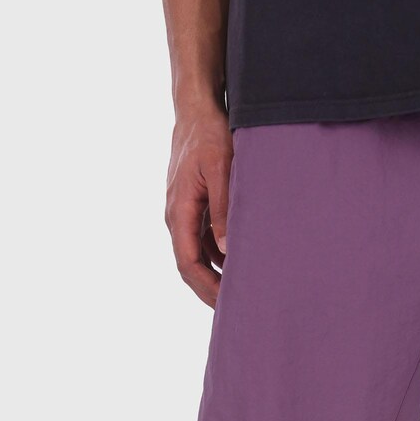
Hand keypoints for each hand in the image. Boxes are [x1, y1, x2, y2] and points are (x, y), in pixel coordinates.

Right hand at [165, 108, 232, 306]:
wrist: (197, 109)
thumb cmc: (209, 135)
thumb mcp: (221, 170)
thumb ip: (222, 210)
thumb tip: (225, 250)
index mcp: (179, 211)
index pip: (188, 263)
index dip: (206, 288)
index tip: (227, 304)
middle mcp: (177, 217)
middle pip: (190, 267)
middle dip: (210, 291)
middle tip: (237, 311)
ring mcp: (185, 214)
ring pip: (197, 258)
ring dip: (215, 277)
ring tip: (241, 294)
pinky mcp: (195, 209)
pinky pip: (204, 243)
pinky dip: (219, 260)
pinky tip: (240, 268)